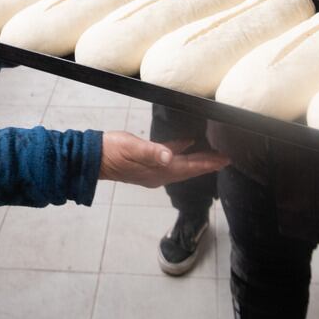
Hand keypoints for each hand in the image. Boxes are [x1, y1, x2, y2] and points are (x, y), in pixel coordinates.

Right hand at [99, 132, 228, 187]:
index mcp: (158, 171)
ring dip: (197, 160)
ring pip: (182, 165)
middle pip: (189, 169)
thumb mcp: (132, 148)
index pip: (188, 167)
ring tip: (213, 155)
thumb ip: (151, 152)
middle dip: (207, 164)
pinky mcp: (147, 163)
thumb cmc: (112, 151)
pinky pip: (170, 158)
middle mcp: (159, 174)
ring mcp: (153, 170)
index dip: (207, 164)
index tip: (223, 161)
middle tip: (225, 159)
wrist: (93, 158)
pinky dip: (181, 151)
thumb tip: (169, 156)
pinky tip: (188, 144)